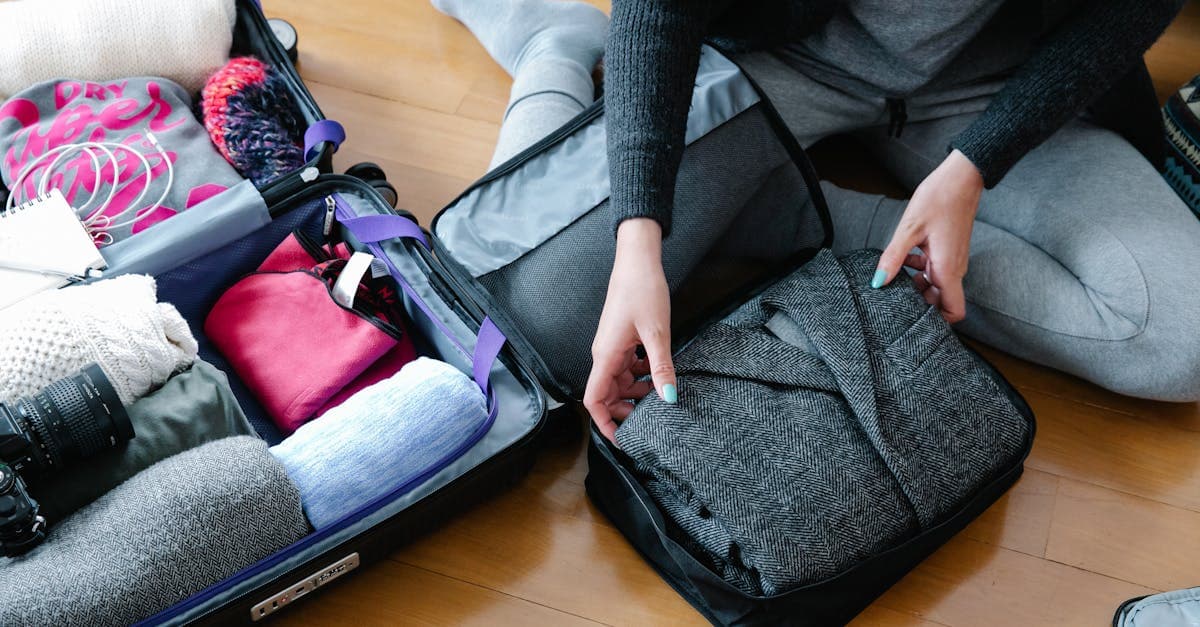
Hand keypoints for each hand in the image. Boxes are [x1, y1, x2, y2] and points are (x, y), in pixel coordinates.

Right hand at [584, 218, 676, 443]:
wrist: (637, 260)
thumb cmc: (642, 291)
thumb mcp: (658, 334)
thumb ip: (661, 369)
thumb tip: (668, 399)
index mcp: (605, 356)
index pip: (593, 400)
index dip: (604, 424)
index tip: (622, 439)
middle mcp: (603, 354)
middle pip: (607, 394)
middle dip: (626, 410)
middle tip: (653, 416)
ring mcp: (611, 347)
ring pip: (618, 381)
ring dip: (636, 392)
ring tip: (660, 393)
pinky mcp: (621, 339)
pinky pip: (626, 367)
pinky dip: (640, 375)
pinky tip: (658, 371)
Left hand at [873, 149, 982, 322]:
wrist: (961, 177)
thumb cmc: (939, 199)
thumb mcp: (909, 229)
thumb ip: (893, 258)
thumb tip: (878, 282)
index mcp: (948, 270)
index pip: (954, 312)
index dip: (937, 320)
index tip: (913, 315)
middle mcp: (954, 269)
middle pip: (940, 301)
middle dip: (919, 301)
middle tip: (895, 291)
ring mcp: (953, 260)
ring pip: (936, 285)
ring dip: (917, 283)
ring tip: (896, 271)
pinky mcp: (949, 251)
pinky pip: (935, 270)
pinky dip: (920, 269)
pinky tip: (904, 257)